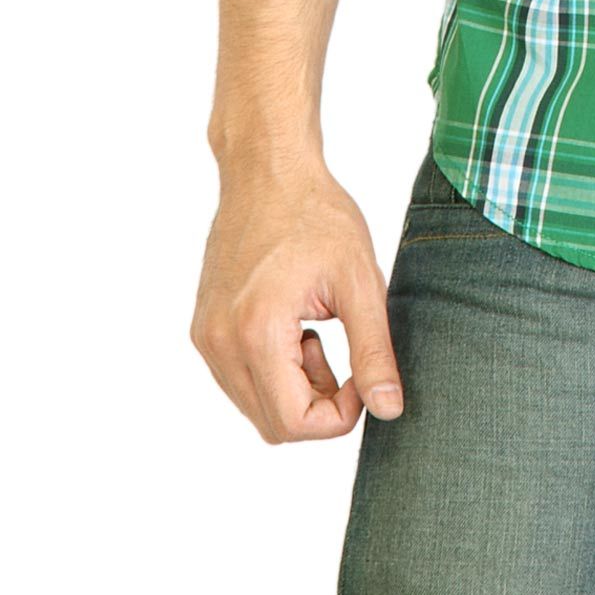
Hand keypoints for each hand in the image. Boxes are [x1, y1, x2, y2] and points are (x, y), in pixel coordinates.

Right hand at [190, 153, 404, 442]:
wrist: (268, 170)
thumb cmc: (316, 214)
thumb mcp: (360, 281)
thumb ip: (374, 351)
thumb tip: (389, 410)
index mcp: (257, 332)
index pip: (294, 423)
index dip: (339, 415)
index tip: (362, 376)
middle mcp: (220, 343)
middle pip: (272, 424)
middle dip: (317, 404)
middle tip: (342, 353)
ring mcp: (207, 337)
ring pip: (254, 406)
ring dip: (294, 390)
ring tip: (317, 333)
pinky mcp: (204, 328)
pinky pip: (239, 380)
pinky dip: (272, 372)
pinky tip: (295, 328)